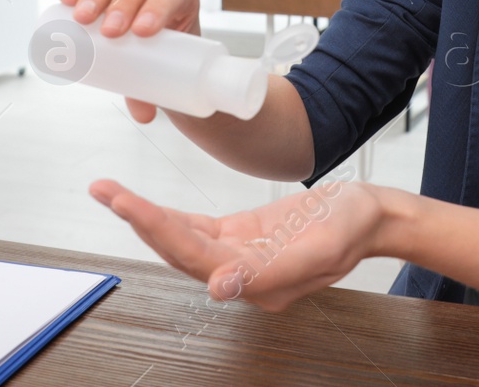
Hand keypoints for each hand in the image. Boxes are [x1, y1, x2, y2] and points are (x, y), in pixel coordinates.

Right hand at [59, 0, 200, 122]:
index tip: (143, 32)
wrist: (164, 63)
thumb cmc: (171, 64)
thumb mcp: (169, 74)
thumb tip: (143, 115)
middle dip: (124, 3)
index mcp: (182, 0)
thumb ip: (155, 91)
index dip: (159, 5)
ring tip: (83, 19)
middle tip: (111, 32)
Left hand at [89, 178, 385, 310]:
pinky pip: (196, 229)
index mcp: (261, 282)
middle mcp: (243, 275)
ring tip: (110, 192)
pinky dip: (167, 216)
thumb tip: (220, 288)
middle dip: (139, 219)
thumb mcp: (322, 247)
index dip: (160, 230)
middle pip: (179, 249)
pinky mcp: (242, 236)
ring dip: (144, 216)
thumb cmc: (355, 226)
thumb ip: (271, 271)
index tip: (129, 206)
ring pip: (181, 239)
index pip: (197, 258)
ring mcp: (241, 255)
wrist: (373, 215)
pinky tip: (142, 206)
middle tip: (105, 190)